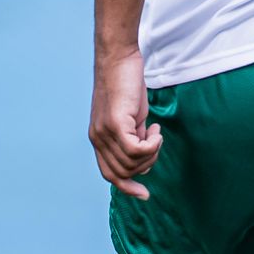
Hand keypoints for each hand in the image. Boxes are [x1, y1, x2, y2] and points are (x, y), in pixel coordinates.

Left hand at [89, 49, 162, 198]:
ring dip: (151, 152)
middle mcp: (98, 139)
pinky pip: (136, 150)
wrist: (118, 58)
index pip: (109, 175)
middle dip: (146, 163)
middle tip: (155, 142)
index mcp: (99, 139)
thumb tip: (144, 166)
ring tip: (155, 132)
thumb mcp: (132, 119)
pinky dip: (152, 145)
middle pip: (123, 173)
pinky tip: (156, 130)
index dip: (127, 187)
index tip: (144, 194)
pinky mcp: (115, 124)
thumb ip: (135, 140)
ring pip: (132, 162)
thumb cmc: (127, 85)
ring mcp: (105, 132)